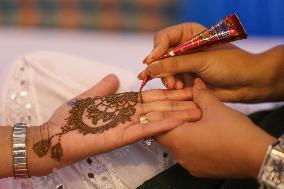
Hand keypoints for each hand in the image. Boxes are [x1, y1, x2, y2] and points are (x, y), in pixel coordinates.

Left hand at [27, 74, 200, 175]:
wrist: (55, 139)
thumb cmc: (69, 119)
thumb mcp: (88, 97)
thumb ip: (103, 88)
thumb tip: (115, 75)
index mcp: (122, 106)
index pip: (150, 98)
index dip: (168, 93)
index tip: (185, 89)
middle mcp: (128, 117)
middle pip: (159, 108)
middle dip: (180, 104)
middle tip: (202, 102)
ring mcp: (127, 127)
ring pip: (156, 119)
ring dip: (178, 115)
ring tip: (198, 112)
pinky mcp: (122, 138)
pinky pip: (145, 130)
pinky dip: (162, 125)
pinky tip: (178, 120)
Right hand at [138, 23, 283, 101]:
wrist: (247, 82)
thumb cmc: (230, 64)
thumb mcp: (201, 61)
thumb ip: (175, 64)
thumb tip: (150, 67)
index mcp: (189, 34)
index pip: (163, 37)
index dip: (156, 49)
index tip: (151, 62)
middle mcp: (184, 48)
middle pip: (160, 56)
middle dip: (161, 68)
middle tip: (167, 80)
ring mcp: (184, 64)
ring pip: (163, 71)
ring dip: (167, 79)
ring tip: (175, 87)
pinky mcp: (186, 79)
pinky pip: (171, 82)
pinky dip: (172, 87)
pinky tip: (178, 90)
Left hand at [156, 78, 275, 177]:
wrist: (257, 155)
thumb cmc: (234, 133)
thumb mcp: (215, 108)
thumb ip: (201, 95)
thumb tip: (196, 85)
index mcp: (179, 139)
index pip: (156, 128)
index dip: (157, 118)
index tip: (159, 110)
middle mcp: (180, 155)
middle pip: (167, 137)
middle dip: (170, 124)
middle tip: (176, 113)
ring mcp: (190, 165)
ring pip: (178, 147)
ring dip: (182, 135)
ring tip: (191, 123)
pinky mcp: (201, 170)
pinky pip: (189, 156)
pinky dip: (191, 145)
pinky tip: (201, 136)